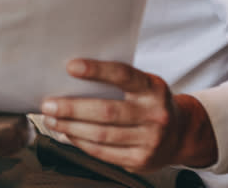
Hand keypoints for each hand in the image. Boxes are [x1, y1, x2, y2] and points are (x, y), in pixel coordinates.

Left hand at [40, 59, 217, 172]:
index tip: (70, 66)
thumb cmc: (147, 102)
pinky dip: (81, 142)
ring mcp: (151, 140)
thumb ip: (115, 81)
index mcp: (153, 88)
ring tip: (51, 119)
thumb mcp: (142, 85)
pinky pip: (104, 152)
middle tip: (48, 104)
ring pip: (102, 135)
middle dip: (72, 108)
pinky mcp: (142, 160)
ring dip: (70, 127)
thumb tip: (69, 77)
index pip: (123, 75)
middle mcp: (155, 114)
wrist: (180, 135)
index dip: (96, 70)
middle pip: (107, 111)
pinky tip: (67, 134)